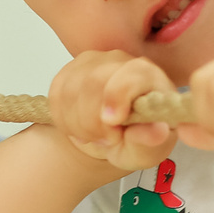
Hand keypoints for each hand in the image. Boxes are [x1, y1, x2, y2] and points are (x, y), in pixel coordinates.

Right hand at [48, 50, 177, 172]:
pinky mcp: (69, 71)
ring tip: (95, 136)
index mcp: (149, 77)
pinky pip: (56, 95)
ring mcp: (92, 62)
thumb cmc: (135, 141)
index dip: (117, 96)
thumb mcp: (149, 150)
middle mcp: (121, 61)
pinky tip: (79, 129)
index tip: (112, 123)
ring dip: (77, 124)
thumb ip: (151, 141)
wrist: (111, 137)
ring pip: (70, 89)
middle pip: (94, 80)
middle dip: (92, 120)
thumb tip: (157, 132)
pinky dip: (64, 120)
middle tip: (106, 140)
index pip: (131, 74)